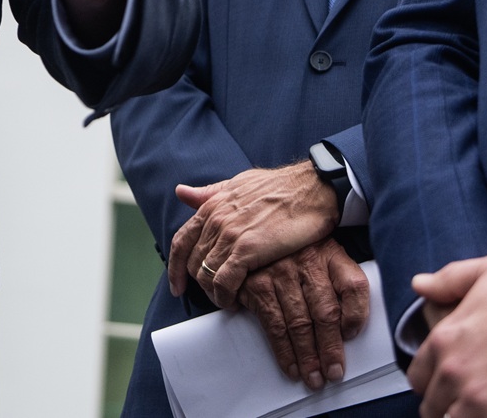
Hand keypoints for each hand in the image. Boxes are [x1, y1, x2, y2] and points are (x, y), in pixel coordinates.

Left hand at [167, 160, 339, 302]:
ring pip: (205, 275)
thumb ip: (210, 193)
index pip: (181, 241)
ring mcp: (230, 235)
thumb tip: (181, 191)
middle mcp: (215, 220)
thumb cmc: (280, 187)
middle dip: (199, 283)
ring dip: (213, 293)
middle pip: (192, 262)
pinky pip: (223, 282)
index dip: (175, 267)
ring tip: (227, 300)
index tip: (178, 285)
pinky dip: (224, 297)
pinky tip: (234, 302)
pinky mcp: (247, 249)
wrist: (311, 190)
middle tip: (214, 295)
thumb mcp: (238, 184)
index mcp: (211, 206)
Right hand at [238, 238, 369, 390]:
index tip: (353, 337)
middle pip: (326, 312)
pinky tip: (291, 365)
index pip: (353, 285)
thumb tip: (350, 327)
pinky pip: (273, 325)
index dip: (357, 316)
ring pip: (299, 323)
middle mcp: (306, 261)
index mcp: (330, 253)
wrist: (253, 229)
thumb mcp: (322, 254)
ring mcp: (280, 273)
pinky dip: (284, 351)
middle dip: (330, 348)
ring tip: (314, 376)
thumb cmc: (294, 251)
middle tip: (334, 371)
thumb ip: (339, 282)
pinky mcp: (257, 285)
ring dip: (308, 356)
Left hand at [409, 250, 486, 417]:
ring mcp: (481, 398)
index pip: (419, 379)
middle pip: (434, 410)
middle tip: (474, 405)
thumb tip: (421, 284)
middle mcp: (456, 371)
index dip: (433, 385)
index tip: (448, 389)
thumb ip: (448, 280)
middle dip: (449, 409)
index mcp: (445, 340)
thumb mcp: (486, 270)